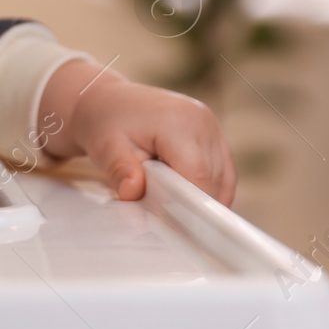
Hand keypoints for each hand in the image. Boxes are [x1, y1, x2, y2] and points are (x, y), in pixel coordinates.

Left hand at [45, 63, 235, 205]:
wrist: (107, 102)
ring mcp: (212, 126)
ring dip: (201, 196)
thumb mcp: (106, 148)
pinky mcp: (215, 133)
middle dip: (192, 204)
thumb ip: (122, 173)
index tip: (171, 227)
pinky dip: (207, 187)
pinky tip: (183, 193)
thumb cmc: (105, 124)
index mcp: (179, 122)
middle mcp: (203, 121)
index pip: (198, 177)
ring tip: (170, 201)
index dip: (189, 207)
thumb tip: (132, 195)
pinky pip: (222, 172)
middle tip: (164, 218)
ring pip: (222, 179)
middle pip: (213, 181)